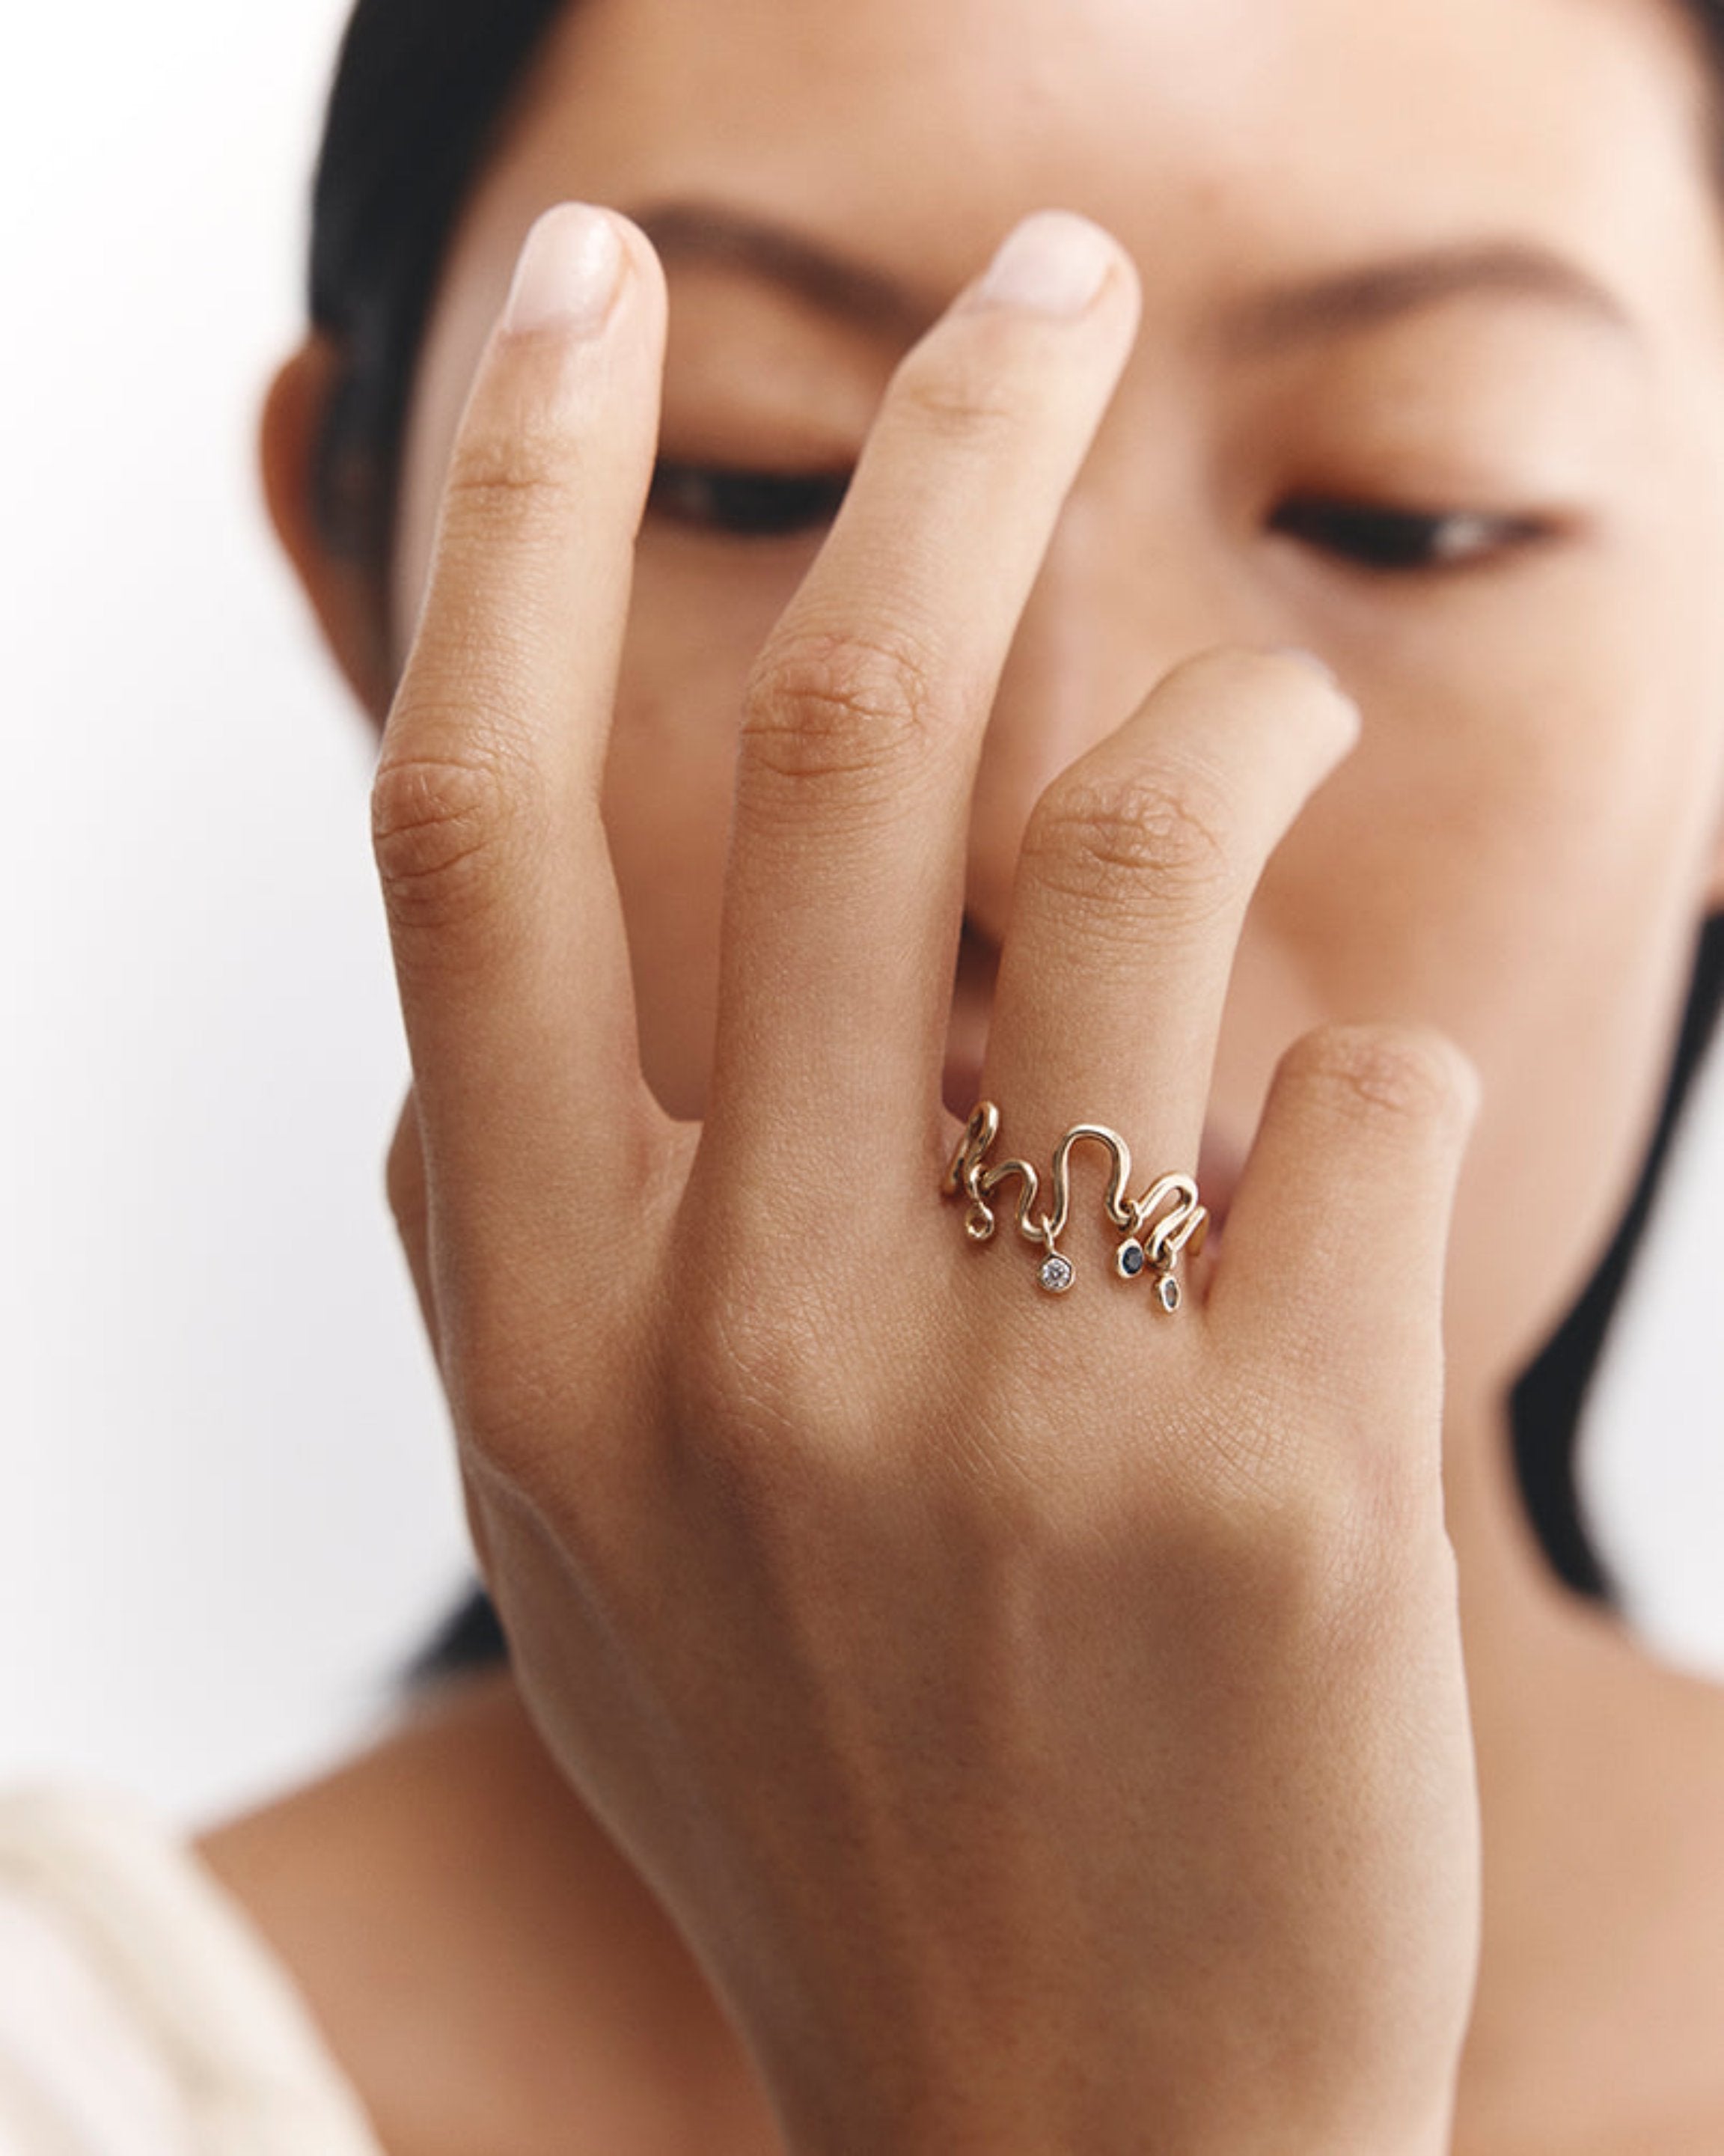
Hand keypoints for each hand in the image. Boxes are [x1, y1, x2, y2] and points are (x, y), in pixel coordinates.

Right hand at [375, 202, 1479, 2155]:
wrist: (1055, 2140)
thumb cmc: (821, 1783)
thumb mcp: (582, 1522)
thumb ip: (514, 1244)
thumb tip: (471, 986)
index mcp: (547, 1324)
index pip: (470, 821)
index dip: (503, 513)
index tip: (579, 299)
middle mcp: (743, 1334)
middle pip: (837, 749)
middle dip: (957, 442)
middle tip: (1049, 283)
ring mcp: (1013, 1408)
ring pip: (1145, 856)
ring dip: (1232, 715)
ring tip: (1268, 704)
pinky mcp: (1280, 1475)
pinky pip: (1355, 1093)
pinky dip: (1359, 1067)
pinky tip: (1331, 1160)